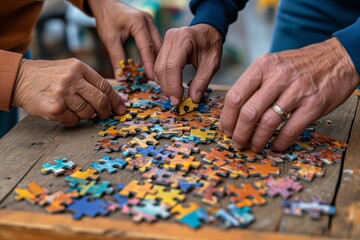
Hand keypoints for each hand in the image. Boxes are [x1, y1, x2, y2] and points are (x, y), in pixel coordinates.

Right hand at [11, 58, 125, 125]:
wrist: (20, 79)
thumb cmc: (49, 76)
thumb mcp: (70, 69)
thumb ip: (89, 81)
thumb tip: (111, 99)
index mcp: (80, 68)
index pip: (105, 87)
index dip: (116, 101)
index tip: (121, 109)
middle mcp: (72, 79)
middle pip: (100, 101)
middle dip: (105, 112)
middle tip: (104, 116)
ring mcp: (63, 94)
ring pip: (88, 113)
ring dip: (85, 115)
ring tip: (74, 108)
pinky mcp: (54, 108)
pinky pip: (73, 121)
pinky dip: (72, 120)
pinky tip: (63, 112)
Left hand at [88, 0, 161, 79]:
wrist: (105, 3)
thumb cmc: (106, 17)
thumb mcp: (109, 39)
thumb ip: (116, 58)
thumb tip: (121, 78)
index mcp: (139, 23)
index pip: (147, 48)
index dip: (150, 65)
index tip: (151, 78)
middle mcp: (148, 22)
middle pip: (157, 47)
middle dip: (156, 64)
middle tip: (153, 80)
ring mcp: (151, 23)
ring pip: (158, 46)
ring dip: (156, 60)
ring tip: (152, 75)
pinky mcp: (149, 26)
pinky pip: (155, 42)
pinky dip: (153, 54)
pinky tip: (150, 65)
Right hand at [154, 24, 222, 104]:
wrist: (208, 31)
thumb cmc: (211, 45)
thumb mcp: (212, 64)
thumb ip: (202, 81)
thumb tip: (193, 99)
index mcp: (185, 39)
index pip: (172, 66)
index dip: (173, 85)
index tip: (177, 100)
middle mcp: (171, 38)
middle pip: (161, 68)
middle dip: (167, 87)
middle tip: (176, 101)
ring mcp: (165, 41)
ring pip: (157, 68)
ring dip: (164, 84)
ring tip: (175, 95)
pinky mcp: (162, 47)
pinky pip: (158, 65)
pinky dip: (163, 78)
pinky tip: (171, 86)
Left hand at [220, 37, 358, 151]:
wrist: (337, 58)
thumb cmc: (298, 65)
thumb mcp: (272, 64)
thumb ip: (254, 84)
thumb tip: (234, 112)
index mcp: (263, 66)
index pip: (235, 95)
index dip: (227, 117)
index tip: (226, 129)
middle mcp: (278, 77)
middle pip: (248, 112)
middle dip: (239, 133)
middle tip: (238, 142)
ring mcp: (297, 91)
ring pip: (267, 123)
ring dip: (257, 140)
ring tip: (254, 146)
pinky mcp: (314, 105)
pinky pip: (290, 130)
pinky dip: (280, 142)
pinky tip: (276, 146)